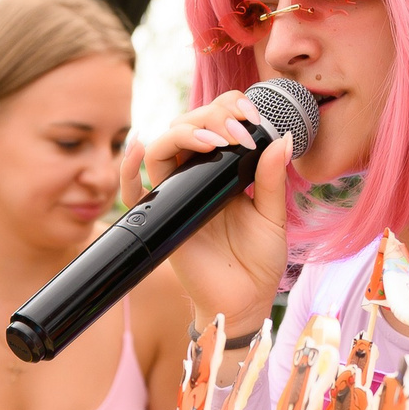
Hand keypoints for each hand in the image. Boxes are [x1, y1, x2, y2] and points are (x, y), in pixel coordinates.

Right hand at [118, 89, 294, 327]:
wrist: (244, 300)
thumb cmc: (259, 261)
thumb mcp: (273, 216)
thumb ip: (271, 179)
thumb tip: (281, 138)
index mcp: (224, 170)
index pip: (215, 121)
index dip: (228, 109)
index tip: (251, 117)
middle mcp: (196, 177)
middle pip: (187, 125)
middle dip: (211, 117)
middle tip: (237, 134)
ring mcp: (177, 195)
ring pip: (161, 147)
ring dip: (183, 133)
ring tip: (213, 142)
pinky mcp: (162, 217)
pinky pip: (133, 190)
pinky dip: (127, 166)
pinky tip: (138, 145)